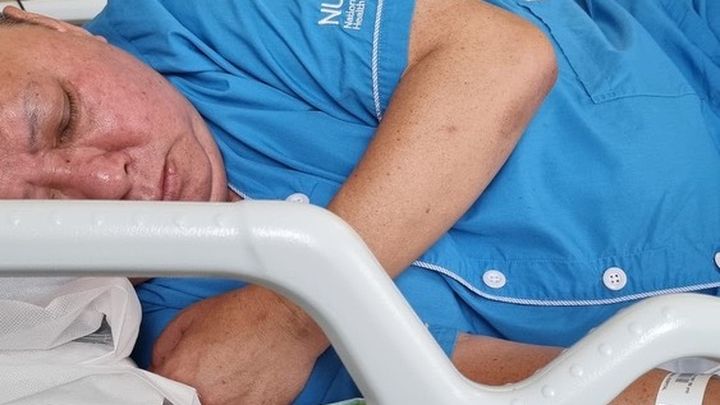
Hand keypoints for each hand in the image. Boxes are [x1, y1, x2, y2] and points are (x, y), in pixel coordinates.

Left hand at [151, 285, 328, 404]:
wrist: (290, 317)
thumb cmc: (248, 312)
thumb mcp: (192, 316)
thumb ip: (166, 346)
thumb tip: (159, 364)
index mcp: (181, 372)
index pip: (154, 392)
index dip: (164, 382)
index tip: (172, 380)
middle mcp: (204, 396)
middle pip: (181, 403)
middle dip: (187, 392)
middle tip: (205, 376)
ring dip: (213, 397)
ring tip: (227, 379)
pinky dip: (237, 400)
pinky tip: (244, 384)